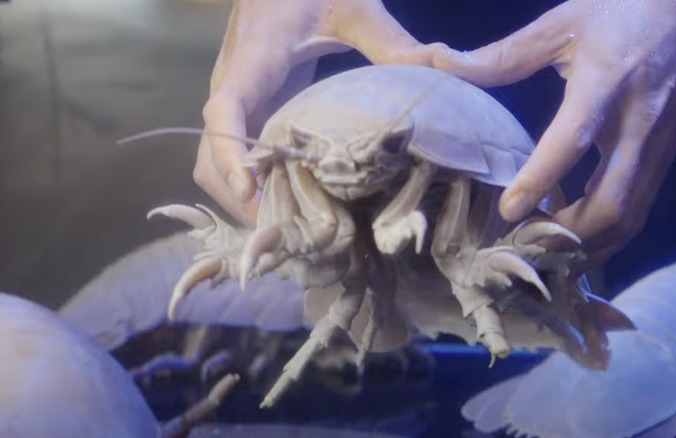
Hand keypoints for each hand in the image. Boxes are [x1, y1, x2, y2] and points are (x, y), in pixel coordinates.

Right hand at [196, 0, 446, 224]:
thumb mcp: (355, 6)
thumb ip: (392, 41)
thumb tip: (443, 68)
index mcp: (254, 60)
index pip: (223, 110)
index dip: (231, 154)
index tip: (253, 191)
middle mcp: (232, 86)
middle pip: (210, 156)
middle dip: (239, 198)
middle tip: (289, 234)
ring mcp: (235, 103)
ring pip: (213, 164)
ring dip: (240, 200)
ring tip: (290, 231)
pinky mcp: (246, 112)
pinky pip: (232, 158)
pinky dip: (249, 187)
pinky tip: (288, 205)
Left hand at [433, 0, 675, 270]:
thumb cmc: (625, 9)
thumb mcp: (564, 23)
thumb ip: (506, 54)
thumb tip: (443, 64)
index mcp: (607, 82)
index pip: (572, 139)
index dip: (539, 179)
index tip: (506, 211)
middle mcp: (639, 124)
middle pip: (612, 204)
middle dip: (566, 237)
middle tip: (523, 244)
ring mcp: (659, 146)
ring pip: (629, 218)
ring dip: (587, 245)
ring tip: (543, 250)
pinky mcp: (666, 157)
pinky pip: (638, 210)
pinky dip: (605, 233)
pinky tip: (573, 233)